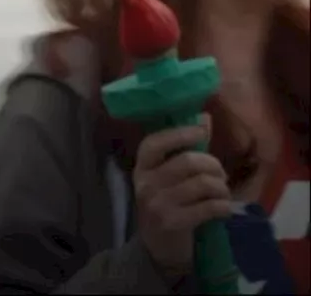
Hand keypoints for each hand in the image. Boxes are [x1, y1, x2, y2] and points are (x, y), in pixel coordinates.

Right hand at [133, 117, 231, 278]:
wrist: (158, 248)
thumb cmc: (167, 205)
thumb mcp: (168, 178)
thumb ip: (183, 150)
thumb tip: (204, 118)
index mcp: (142, 168)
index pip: (154, 143)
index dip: (180, 133)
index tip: (202, 131)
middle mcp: (146, 184)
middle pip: (188, 162)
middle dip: (214, 166)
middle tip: (221, 176)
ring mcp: (157, 204)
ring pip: (203, 184)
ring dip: (222, 188)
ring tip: (222, 194)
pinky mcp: (174, 222)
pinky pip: (210, 207)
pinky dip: (224, 207)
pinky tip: (223, 209)